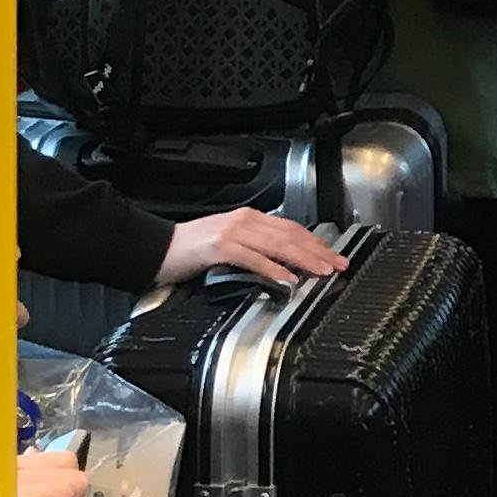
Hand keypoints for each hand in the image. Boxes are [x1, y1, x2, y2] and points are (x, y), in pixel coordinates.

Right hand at [157, 207, 346, 290]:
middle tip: (337, 265)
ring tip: (320, 271)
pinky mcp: (219, 247)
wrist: (159, 248)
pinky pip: (252, 258)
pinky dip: (272, 268)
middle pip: (290, 235)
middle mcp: (244, 221)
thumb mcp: (230, 245)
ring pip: (277, 244)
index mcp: (249, 219)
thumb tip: (285, 265)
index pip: (291, 229)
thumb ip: (256, 250)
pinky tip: (286, 278)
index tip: (334, 257)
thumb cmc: (192, 251)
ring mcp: (232, 232)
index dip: (316, 243)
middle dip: (318, 251)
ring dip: (303, 259)